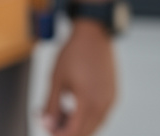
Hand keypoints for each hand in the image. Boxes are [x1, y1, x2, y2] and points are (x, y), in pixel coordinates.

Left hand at [41, 20, 117, 135]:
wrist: (93, 34)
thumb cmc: (73, 54)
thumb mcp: (56, 80)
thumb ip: (50, 106)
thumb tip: (46, 125)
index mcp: (88, 102)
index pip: (74, 132)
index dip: (58, 134)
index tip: (46, 128)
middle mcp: (103, 104)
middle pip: (85, 132)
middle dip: (67, 131)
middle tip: (50, 122)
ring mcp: (110, 100)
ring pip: (95, 125)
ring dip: (78, 125)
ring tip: (60, 113)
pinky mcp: (113, 95)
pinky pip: (101, 115)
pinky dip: (87, 117)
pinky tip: (74, 108)